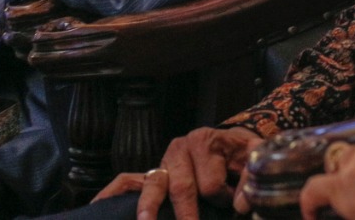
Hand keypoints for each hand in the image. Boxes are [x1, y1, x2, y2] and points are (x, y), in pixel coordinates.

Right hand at [93, 126, 259, 219]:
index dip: (224, 200)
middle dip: (186, 215)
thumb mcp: (253, 158)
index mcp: (205, 141)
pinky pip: (128, 181)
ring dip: (149, 208)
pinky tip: (100, 206)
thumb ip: (250, 180)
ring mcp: (163, 162)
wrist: (231, 145)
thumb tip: (241, 205)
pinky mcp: (152, 173)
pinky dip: (114, 194)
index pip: (210, 182)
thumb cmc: (240, 154)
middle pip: (181, 187)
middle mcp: (179, 148)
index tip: (234, 205)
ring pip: (152, 185)